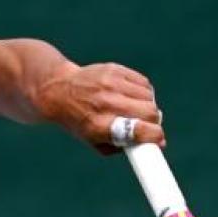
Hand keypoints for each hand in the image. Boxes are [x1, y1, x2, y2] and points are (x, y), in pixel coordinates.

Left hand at [38, 62, 164, 154]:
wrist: (58, 90)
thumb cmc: (80, 120)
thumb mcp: (94, 141)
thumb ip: (124, 146)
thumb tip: (158, 143)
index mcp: (99, 126)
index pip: (138, 130)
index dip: (155, 136)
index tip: (159, 140)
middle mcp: (105, 103)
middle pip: (150, 112)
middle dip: (154, 121)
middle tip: (148, 124)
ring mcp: (110, 84)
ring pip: (149, 97)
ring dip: (148, 105)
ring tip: (135, 108)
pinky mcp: (115, 70)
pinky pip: (143, 83)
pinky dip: (143, 91)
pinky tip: (131, 95)